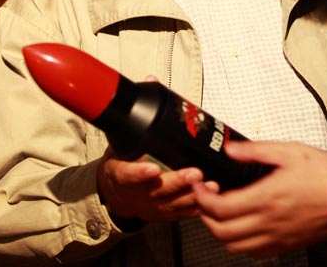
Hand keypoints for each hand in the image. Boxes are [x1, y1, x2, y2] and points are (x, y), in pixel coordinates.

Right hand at [97, 148, 219, 222]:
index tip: (154, 168)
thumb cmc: (121, 165)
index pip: (127, 175)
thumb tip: (149, 112)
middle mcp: (134, 195)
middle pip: (157, 191)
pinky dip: (195, 208)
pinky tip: (209, 200)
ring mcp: (149, 207)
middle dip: (178, 182)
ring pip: (171, 204)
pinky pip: (179, 213)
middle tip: (195, 173)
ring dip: (192, 195)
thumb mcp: (118, 149)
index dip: (140, 173)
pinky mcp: (161, 214)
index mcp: (119, 176)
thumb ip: (132, 137)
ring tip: (211, 185)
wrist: (115, 194)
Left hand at [193, 140, 326, 257]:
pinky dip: (240, 243)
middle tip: (205, 199)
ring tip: (221, 213)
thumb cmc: (326, 175)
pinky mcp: (286, 245)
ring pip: (235, 247)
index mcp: (266, 198)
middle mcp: (269, 223)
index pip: (220, 208)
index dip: (202, 198)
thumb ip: (256, 150)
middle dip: (205, 216)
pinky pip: (254, 253)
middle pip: (221, 232)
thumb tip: (230, 150)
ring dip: (221, 232)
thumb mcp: (290, 151)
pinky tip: (244, 226)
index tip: (199, 186)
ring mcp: (277, 238)